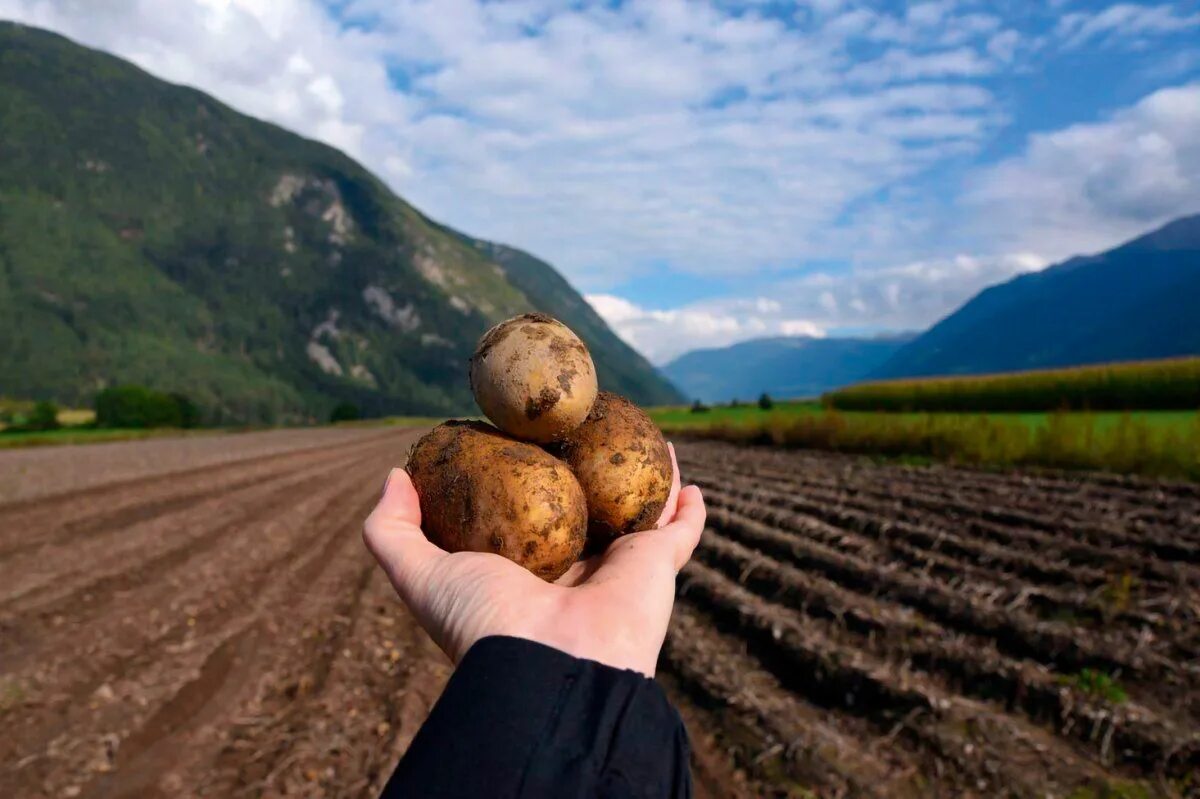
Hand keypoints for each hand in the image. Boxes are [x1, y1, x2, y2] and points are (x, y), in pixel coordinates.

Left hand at [363, 443, 704, 676]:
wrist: (550, 663)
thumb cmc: (482, 621)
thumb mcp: (420, 573)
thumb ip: (393, 531)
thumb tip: (396, 475)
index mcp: (526, 576)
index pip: (531, 523)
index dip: (530, 485)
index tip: (525, 444)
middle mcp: (576, 573)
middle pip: (589, 514)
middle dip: (593, 479)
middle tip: (589, 435)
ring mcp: (620, 570)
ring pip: (639, 515)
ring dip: (645, 483)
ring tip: (644, 445)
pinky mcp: (658, 567)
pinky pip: (681, 532)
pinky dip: (689, 510)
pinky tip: (687, 481)